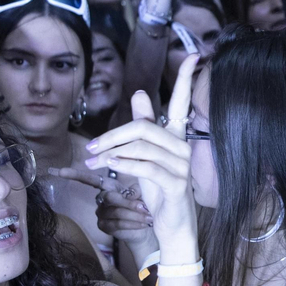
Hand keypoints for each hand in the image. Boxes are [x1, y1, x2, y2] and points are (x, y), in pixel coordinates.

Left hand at [82, 56, 200, 252]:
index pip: (182, 102)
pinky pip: (146, 167)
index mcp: (177, 138)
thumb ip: (144, 126)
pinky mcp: (175, 185)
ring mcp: (181, 166)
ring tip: (93, 162)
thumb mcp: (147, 156)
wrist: (173, 229)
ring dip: (111, 153)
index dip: (186, 79)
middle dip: (112, 135)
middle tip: (91, 148)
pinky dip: (125, 164)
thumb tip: (138, 92)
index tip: (194, 56)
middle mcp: (182, 148)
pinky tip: (110, 166)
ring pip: (141, 146)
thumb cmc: (160, 191)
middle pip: (144, 127)